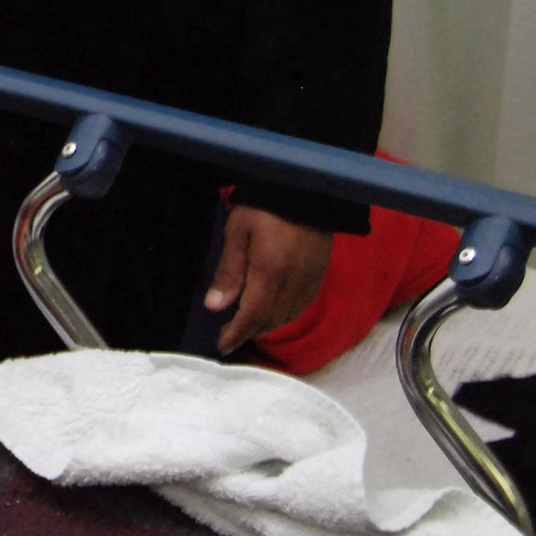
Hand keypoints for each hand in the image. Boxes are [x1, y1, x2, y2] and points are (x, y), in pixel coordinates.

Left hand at [203, 203, 332, 353]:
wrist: (305, 189)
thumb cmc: (263, 206)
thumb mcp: (237, 233)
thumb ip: (229, 272)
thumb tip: (215, 307)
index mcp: (271, 271)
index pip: (253, 314)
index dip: (237, 333)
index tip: (223, 345)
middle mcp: (295, 281)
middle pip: (272, 319)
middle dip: (250, 331)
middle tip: (230, 335)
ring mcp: (311, 278)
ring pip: (289, 315)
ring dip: (268, 325)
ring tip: (248, 325)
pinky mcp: (321, 273)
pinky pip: (303, 304)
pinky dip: (286, 314)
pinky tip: (273, 310)